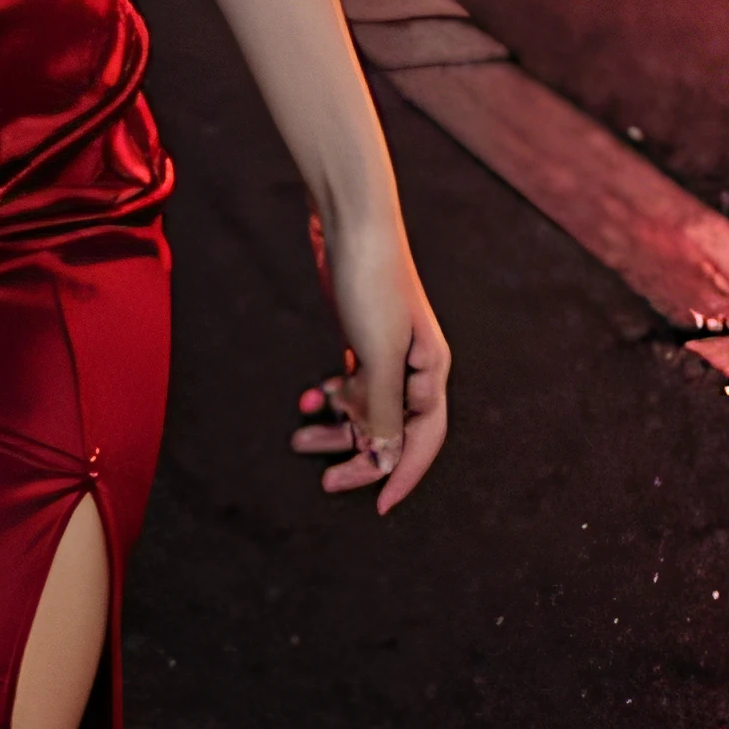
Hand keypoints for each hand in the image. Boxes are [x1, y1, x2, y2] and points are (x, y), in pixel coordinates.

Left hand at [290, 212, 448, 514]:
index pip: (422, 440)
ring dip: (337, 428)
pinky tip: (308, 400)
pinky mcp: (360, 334)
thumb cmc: (370, 282)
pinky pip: (351, 382)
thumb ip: (382, 407)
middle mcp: (413, 366)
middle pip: (391, 429)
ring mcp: (386, 350)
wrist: (350, 220)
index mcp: (429, 372)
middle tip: (324, 479)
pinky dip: (331, 396)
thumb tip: (383, 456)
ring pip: (366, 407)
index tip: (377, 507)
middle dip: (358, 456)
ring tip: (299, 441)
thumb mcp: (377, 352)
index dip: (401, 475)